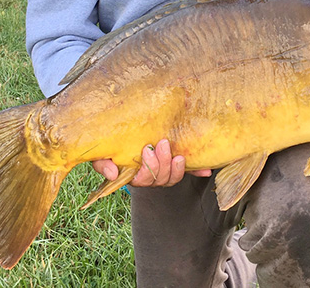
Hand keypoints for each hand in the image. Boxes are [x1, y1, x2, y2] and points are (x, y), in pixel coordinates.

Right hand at [92, 139, 211, 186]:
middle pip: (159, 180)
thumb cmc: (114, 143)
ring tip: (178, 155)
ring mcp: (163, 171)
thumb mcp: (104, 152)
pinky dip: (197, 171)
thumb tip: (112, 173)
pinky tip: (206, 170)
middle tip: (163, 144)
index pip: (141, 180)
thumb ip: (103, 163)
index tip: (147, 150)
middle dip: (162, 164)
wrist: (127, 130)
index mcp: (132, 175)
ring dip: (176, 168)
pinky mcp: (175, 164)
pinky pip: (188, 172)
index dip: (147, 169)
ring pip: (172, 178)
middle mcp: (149, 176)